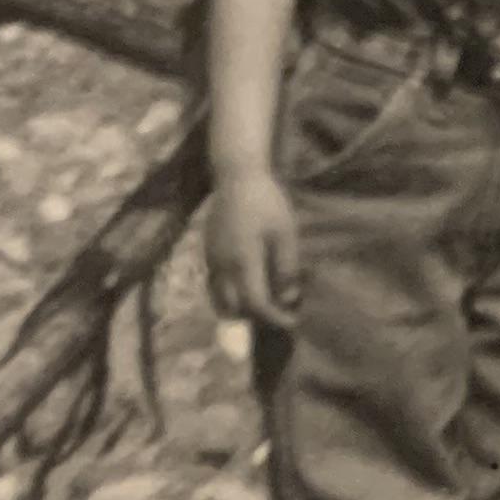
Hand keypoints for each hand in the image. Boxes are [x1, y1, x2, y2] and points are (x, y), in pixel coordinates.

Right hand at [206, 168, 301, 333]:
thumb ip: (286, 268)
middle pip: (234, 309)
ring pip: (219, 300)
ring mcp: (210, 261)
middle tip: (279, 314)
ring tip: (264, 303)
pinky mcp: (207, 254)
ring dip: (241, 309)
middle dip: (257, 318)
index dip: (274, 318)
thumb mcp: (285, 233)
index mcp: (243, 261)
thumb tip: (288, 299)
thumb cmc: (267, 203)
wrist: (236, 178)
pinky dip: (230, 296)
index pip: (256, 303)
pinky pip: (215, 286)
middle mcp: (222, 266)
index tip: (292, 321)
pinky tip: (249, 287)